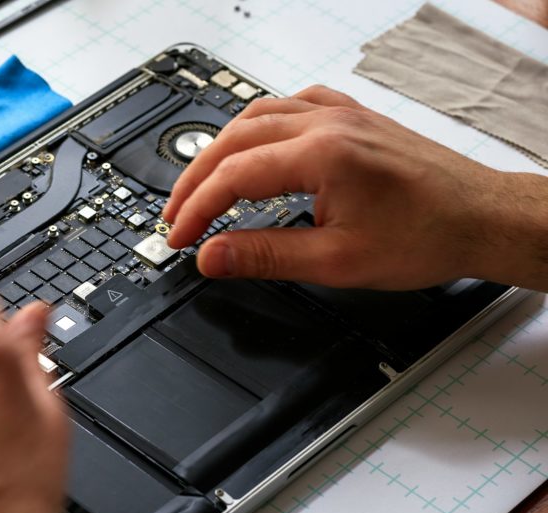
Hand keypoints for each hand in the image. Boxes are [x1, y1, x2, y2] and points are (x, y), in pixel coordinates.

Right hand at [164, 85, 546, 289]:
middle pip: (235, 139)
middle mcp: (328, 124)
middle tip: (177, 214)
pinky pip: (293, 105)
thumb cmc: (426, 236)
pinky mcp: (354, 118)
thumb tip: (212, 257)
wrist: (481, 218)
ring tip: (202, 182)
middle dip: (196, 179)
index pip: (233, 176)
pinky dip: (260, 125)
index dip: (196, 209)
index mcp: (322, 155)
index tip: (180, 237)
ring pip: (258, 115)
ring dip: (222, 149)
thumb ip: (265, 256)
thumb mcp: (336, 261)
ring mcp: (342, 115)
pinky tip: (256, 144)